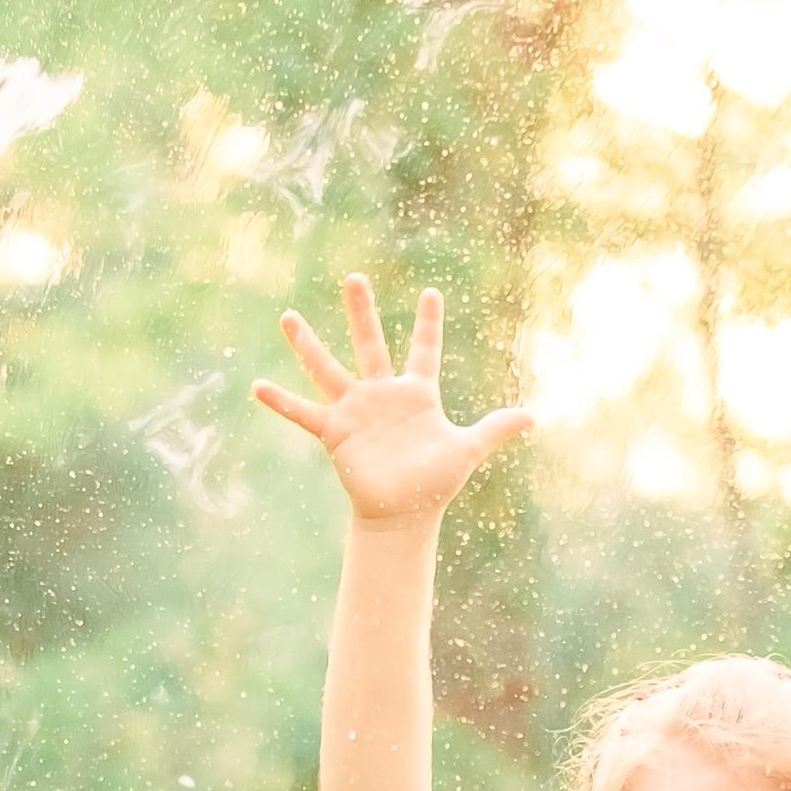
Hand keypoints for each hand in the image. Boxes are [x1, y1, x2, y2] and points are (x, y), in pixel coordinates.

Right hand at [253, 275, 530, 524]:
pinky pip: (303, 413)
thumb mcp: (468, 450)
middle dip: (362, 312)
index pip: (424, 349)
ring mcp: (356, 410)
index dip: (429, 323)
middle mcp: (382, 395)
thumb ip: (495, 429)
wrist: (403, 513)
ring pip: (328, 368)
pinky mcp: (335, 432)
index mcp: (416, 394)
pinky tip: (257, 386)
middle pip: (371, 343)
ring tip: (287, 316)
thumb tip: (534, 417)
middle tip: (355, 277)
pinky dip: (281, 402)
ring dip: (308, 344)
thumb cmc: (435, 482)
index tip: (431, 292)